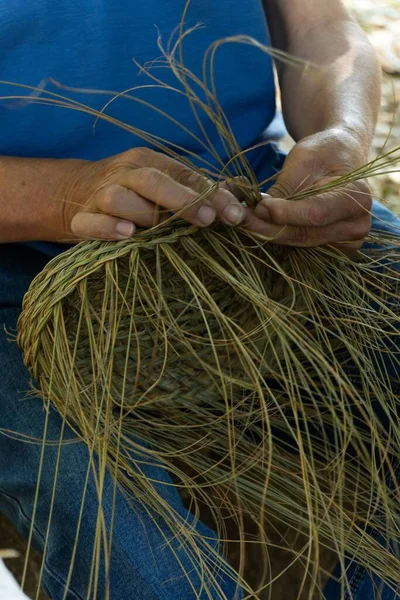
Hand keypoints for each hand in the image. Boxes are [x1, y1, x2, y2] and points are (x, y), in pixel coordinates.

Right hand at [59, 147, 244, 240]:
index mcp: (146, 161)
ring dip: (144, 214)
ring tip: (165, 229)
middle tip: (209, 220)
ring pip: (119, 199)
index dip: (210, 193)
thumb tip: (236, 206)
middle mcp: (124, 174)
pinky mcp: (80, 218)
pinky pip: (90, 223)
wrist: (71, 192)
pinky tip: (126, 233)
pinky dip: (107, 228)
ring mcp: (100, 196)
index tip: (234, 214)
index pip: (182, 174)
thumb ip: (193, 192)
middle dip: (183, 200)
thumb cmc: (131, 193)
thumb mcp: (160, 185)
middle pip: (152, 181)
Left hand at [243, 128, 372, 251]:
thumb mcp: (304, 160)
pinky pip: (300, 246)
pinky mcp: (332, 250)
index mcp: (356, 198)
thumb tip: (259, 211)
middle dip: (268, 227)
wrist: (340, 159)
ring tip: (243, 219)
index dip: (285, 214)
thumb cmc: (323, 152)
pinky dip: (278, 235)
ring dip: (268, 233)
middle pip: (304, 234)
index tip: (259, 207)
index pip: (316, 214)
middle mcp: (356, 225)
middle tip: (239, 217)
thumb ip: (285, 188)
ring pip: (298, 243)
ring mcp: (346, 242)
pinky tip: (259, 225)